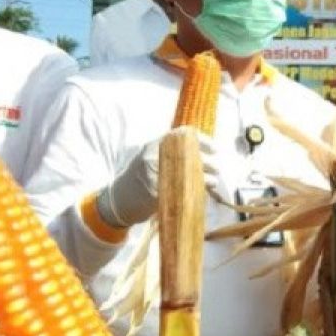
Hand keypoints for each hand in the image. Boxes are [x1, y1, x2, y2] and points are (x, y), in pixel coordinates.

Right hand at [97, 126, 220, 227]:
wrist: (118, 199)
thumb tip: (205, 152)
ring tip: (213, 181)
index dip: (203, 141)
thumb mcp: (152, 156)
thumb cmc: (140, 177)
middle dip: (208, 162)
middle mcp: (154, 156)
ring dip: (206, 178)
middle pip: (190, 155)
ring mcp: (153, 174)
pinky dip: (196, 192)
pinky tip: (203, 193)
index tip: (215, 149)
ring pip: (189, 174)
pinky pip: (182, 191)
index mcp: (154, 144)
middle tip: (217, 168)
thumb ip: (172, 151)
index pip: (183, 136)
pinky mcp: (155, 193)